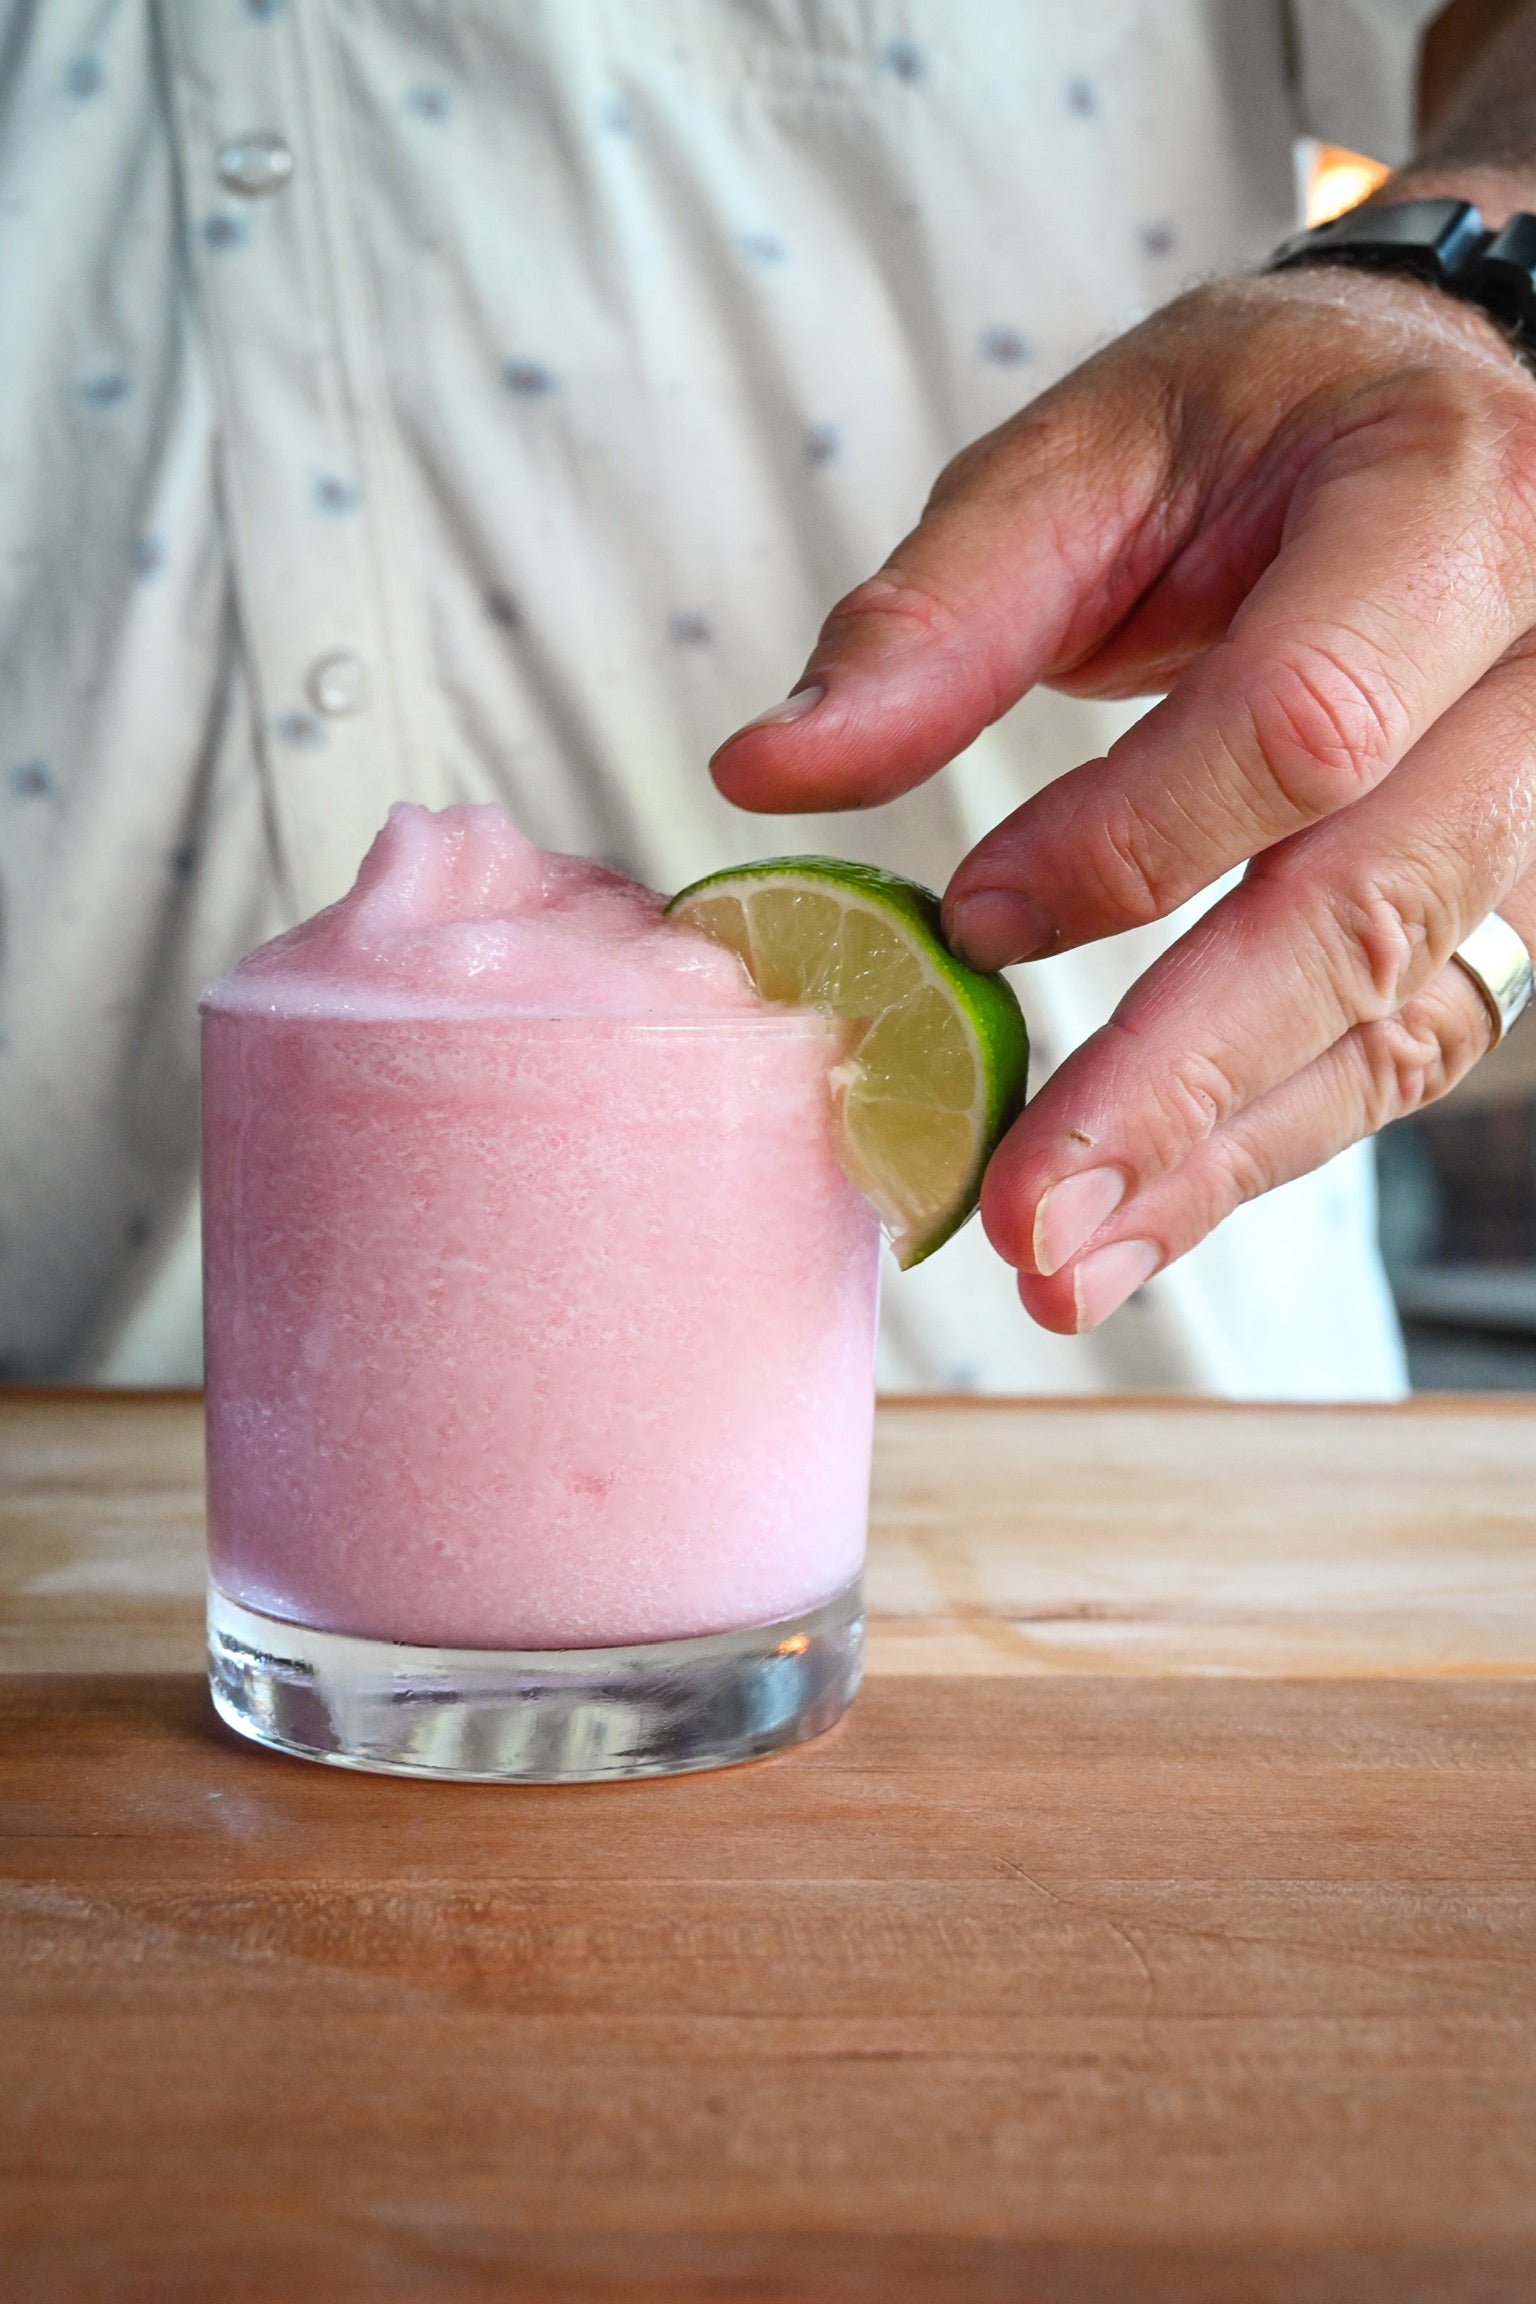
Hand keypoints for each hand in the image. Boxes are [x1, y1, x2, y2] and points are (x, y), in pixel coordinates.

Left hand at [710, 259, 1535, 1331]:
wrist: (1456, 413)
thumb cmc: (1271, 414)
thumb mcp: (1101, 446)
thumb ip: (943, 610)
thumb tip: (768, 771)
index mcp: (1447, 512)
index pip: (1304, 726)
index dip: (1130, 843)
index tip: (968, 921)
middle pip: (1368, 914)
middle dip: (1178, 1083)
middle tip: (1022, 1216)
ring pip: (1399, 1019)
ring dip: (1218, 1164)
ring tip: (1062, 1270)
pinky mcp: (1514, 895)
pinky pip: (1403, 1047)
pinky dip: (1262, 1147)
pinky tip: (1144, 1222)